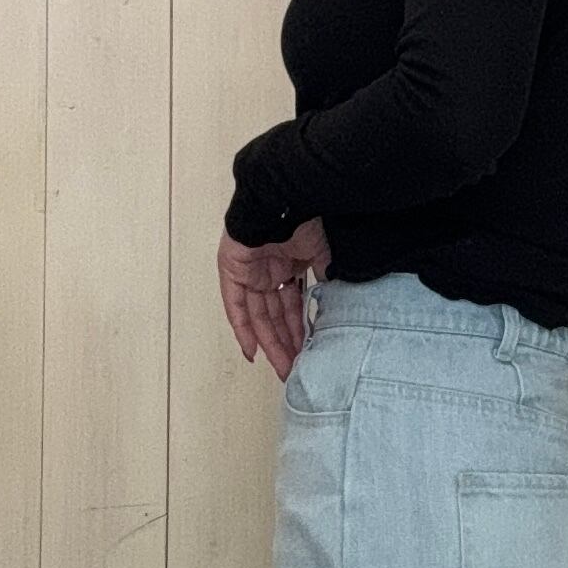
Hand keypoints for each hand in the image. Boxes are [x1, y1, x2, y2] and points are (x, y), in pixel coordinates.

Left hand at [218, 217, 331, 380]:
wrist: (286, 198)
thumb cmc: (306, 218)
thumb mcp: (324, 255)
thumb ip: (328, 280)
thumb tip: (335, 305)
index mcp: (288, 263)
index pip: (292, 304)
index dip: (299, 328)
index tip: (308, 351)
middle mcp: (268, 269)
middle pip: (275, 314)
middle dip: (286, 343)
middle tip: (296, 369)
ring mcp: (249, 270)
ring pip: (259, 315)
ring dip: (270, 342)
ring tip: (283, 368)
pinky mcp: (231, 268)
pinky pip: (235, 305)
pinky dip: (243, 329)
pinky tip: (252, 352)